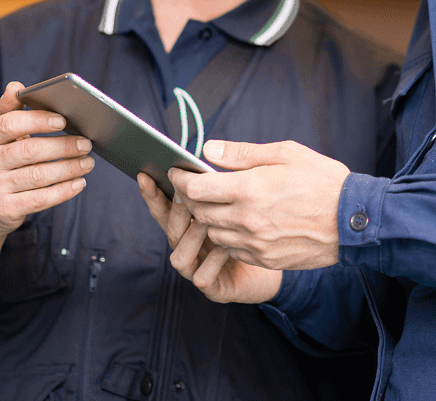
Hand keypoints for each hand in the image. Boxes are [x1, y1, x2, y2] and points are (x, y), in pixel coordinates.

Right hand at [0, 81, 93, 233]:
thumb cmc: (0, 161)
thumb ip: (10, 110)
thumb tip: (16, 86)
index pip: (9, 124)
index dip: (38, 120)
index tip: (63, 120)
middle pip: (30, 151)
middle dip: (63, 146)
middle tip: (87, 143)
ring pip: (38, 176)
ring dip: (69, 168)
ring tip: (88, 162)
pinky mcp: (6, 209)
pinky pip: (41, 199)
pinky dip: (64, 191)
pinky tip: (80, 182)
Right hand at [138, 173, 281, 303]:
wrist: (289, 257)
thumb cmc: (268, 217)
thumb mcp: (250, 188)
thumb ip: (229, 171)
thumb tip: (207, 149)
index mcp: (194, 220)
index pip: (166, 205)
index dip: (153, 192)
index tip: (145, 174)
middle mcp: (192, 244)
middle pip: (170, 228)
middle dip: (175, 210)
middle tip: (184, 194)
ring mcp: (201, 267)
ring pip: (179, 255)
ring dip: (190, 237)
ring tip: (205, 222)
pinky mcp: (216, 287)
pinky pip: (202, 277)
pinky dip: (211, 263)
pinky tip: (226, 250)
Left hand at [168, 140, 348, 270]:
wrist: (354, 221)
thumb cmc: (322, 180)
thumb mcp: (285, 153)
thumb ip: (242, 154)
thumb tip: (207, 150)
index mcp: (249, 189)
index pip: (195, 189)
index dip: (180, 179)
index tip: (177, 171)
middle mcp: (247, 219)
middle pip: (199, 212)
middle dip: (189, 198)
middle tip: (192, 185)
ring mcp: (255, 243)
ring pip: (213, 232)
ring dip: (208, 217)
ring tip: (215, 202)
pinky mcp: (265, 259)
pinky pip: (232, 249)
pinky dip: (227, 235)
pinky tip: (236, 221)